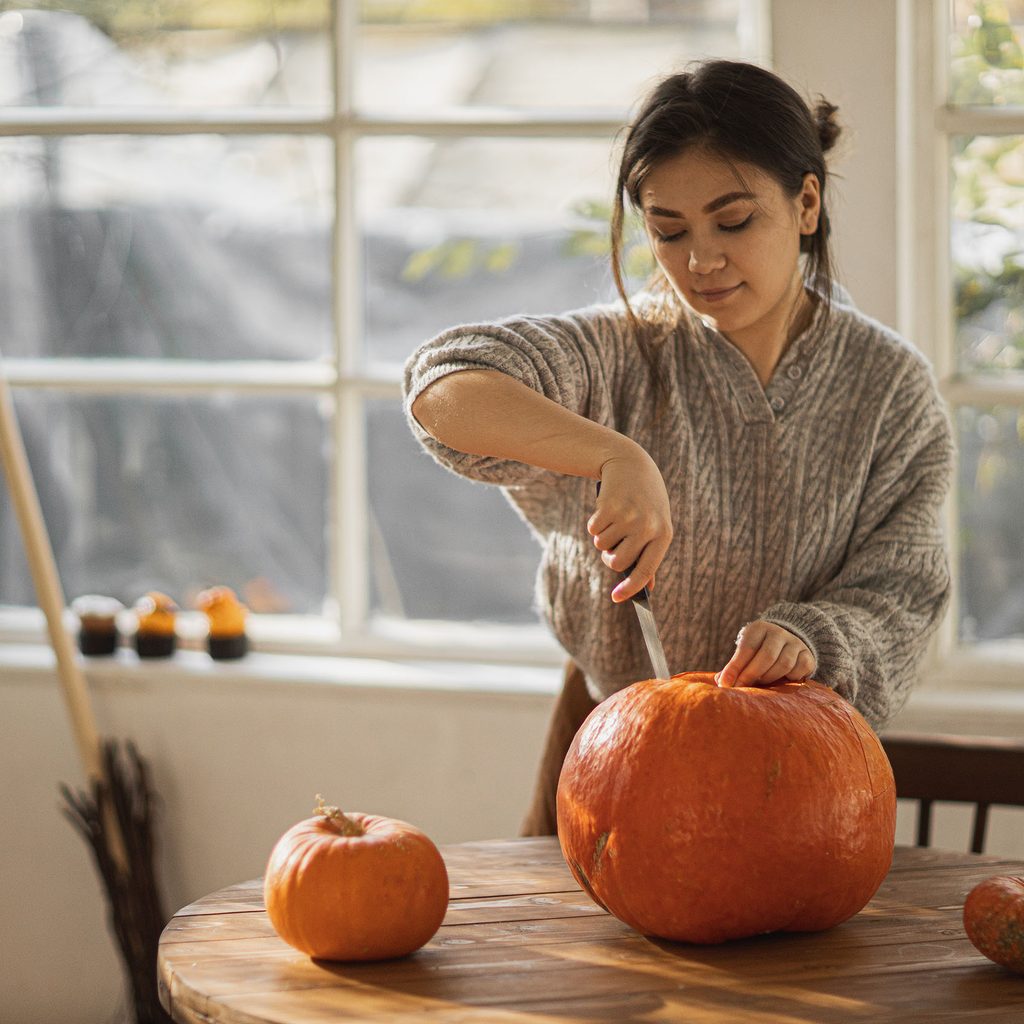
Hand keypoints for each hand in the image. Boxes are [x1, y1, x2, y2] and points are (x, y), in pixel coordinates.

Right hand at [588, 452, 672, 602]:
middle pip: (618, 562)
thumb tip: (646, 587)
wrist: (630, 464)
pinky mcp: (608, 507)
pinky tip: (606, 510)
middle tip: (611, 548)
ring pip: (602, 545)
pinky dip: (595, 524)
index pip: (646, 570)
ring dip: (603, 537)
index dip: (631, 588)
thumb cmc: (645, 501)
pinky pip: (593, 531)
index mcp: (663, 534)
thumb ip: (650, 555)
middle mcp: (647, 527)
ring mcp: (627, 516)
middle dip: (610, 558)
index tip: (616, 598)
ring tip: (614, 519)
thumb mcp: (655, 525)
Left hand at [715, 620, 815, 687]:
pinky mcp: (808, 656)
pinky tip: (780, 682)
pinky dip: (787, 679)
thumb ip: (734, 666)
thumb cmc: (759, 652)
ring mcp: (795, 643)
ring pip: (783, 664)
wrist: (788, 644)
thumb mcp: (746, 652)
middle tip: (741, 688)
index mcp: (759, 628)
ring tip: (760, 685)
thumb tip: (721, 682)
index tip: (725, 683)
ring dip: (769, 678)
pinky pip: (797, 671)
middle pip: (766, 656)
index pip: (747, 647)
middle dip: (751, 675)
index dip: (735, 667)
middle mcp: (778, 632)